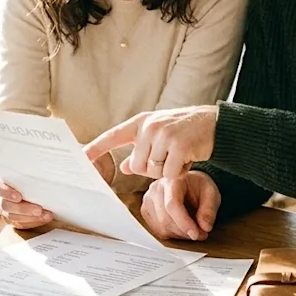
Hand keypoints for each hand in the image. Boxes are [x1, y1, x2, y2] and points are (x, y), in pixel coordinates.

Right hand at [0, 176, 52, 228]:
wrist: (21, 183)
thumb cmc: (22, 175)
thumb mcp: (20, 171)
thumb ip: (26, 171)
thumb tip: (42, 167)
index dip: (8, 193)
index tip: (19, 197)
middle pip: (7, 206)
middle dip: (24, 209)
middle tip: (39, 210)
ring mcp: (4, 210)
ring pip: (13, 218)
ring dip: (31, 218)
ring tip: (46, 215)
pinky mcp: (11, 219)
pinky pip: (20, 225)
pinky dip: (32, 223)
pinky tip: (43, 219)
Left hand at [83, 105, 217, 179]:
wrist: (214, 124)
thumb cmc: (184, 132)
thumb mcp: (159, 136)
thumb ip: (141, 150)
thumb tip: (126, 168)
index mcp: (141, 122)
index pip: (113, 136)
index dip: (96, 148)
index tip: (81, 158)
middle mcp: (149, 126)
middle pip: (138, 165)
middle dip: (153, 169)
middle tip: (169, 158)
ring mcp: (163, 135)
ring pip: (154, 171)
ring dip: (168, 170)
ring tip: (180, 155)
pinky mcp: (178, 146)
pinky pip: (170, 173)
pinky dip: (180, 171)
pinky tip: (188, 158)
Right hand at [141, 171, 220, 240]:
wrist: (188, 183)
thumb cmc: (198, 187)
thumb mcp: (211, 193)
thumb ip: (209, 209)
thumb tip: (205, 227)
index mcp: (172, 179)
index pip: (172, 204)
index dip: (184, 223)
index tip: (196, 234)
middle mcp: (156, 188)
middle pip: (165, 219)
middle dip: (184, 231)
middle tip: (201, 234)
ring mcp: (148, 200)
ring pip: (161, 227)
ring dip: (179, 234)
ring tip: (193, 230)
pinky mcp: (146, 211)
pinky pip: (157, 230)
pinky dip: (172, 234)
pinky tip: (181, 228)